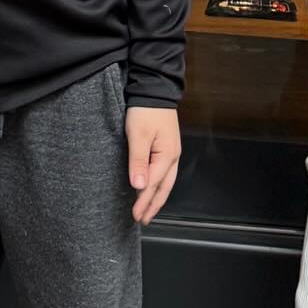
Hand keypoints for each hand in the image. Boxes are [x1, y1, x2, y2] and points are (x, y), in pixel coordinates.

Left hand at [126, 106, 180, 222]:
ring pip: (166, 182)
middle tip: (143, 219)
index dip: (144, 202)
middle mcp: (172, 157)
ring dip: (156, 197)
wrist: (154, 88)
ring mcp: (171, 152)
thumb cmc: (145, 110)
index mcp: (167, 156)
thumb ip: (138, 161)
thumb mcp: (138, 135)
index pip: (153, 185)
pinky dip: (158, 184)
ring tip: (148, 210)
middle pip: (164, 188)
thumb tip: (138, 186)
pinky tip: (152, 187)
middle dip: (153, 205)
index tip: (135, 215)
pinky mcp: (167, 147)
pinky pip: (164, 172)